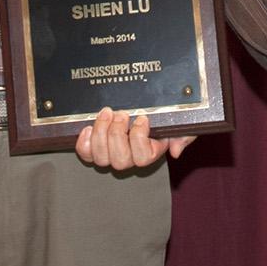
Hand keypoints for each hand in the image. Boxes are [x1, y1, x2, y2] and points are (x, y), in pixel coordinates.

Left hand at [75, 108, 189, 170]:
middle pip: (120, 161)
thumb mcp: (179, 123)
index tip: (142, 118)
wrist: (146, 104)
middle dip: (117, 135)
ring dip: (101, 134)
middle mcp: (129, 157)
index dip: (139, 139)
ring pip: (101, 158)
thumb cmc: (163, 115)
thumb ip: (183, 136)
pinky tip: (88, 127)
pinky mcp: (95, 146)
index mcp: (150, 152)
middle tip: (120, 114)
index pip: (143, 158)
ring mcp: (111, 153)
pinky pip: (86, 154)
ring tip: (106, 113)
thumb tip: (175, 151)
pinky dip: (84, 142)